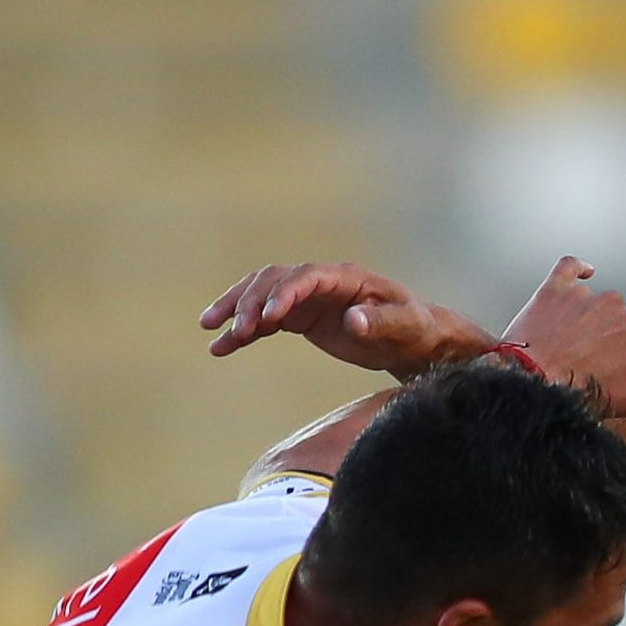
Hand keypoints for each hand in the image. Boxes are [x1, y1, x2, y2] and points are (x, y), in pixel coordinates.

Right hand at [199, 259, 483, 374]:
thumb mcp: (405, 327)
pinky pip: (264, 321)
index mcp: (345, 277)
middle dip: (251, 301)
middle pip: (274, 280)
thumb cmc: (415, 329)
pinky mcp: (300, 317)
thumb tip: (354, 320)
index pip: (306, 277)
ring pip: (261, 295)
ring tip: (211, 331)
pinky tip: (221, 348)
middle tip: (238, 331)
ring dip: (235, 309)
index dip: (285, 293)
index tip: (268, 317)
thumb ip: (380, 322)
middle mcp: (321, 282)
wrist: (414, 340)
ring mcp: (307, 298)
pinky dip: (242, 333)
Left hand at [494, 257, 625, 421]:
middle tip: (597, 366)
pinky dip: (578, 268)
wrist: (530, 385)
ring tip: (575, 346)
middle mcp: (615, 305)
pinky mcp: (554, 291)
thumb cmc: (582, 394)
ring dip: (594, 319)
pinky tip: (585, 270)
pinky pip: (569, 268)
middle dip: (616, 342)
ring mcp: (583, 295)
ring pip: (598, 303)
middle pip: (624, 322)